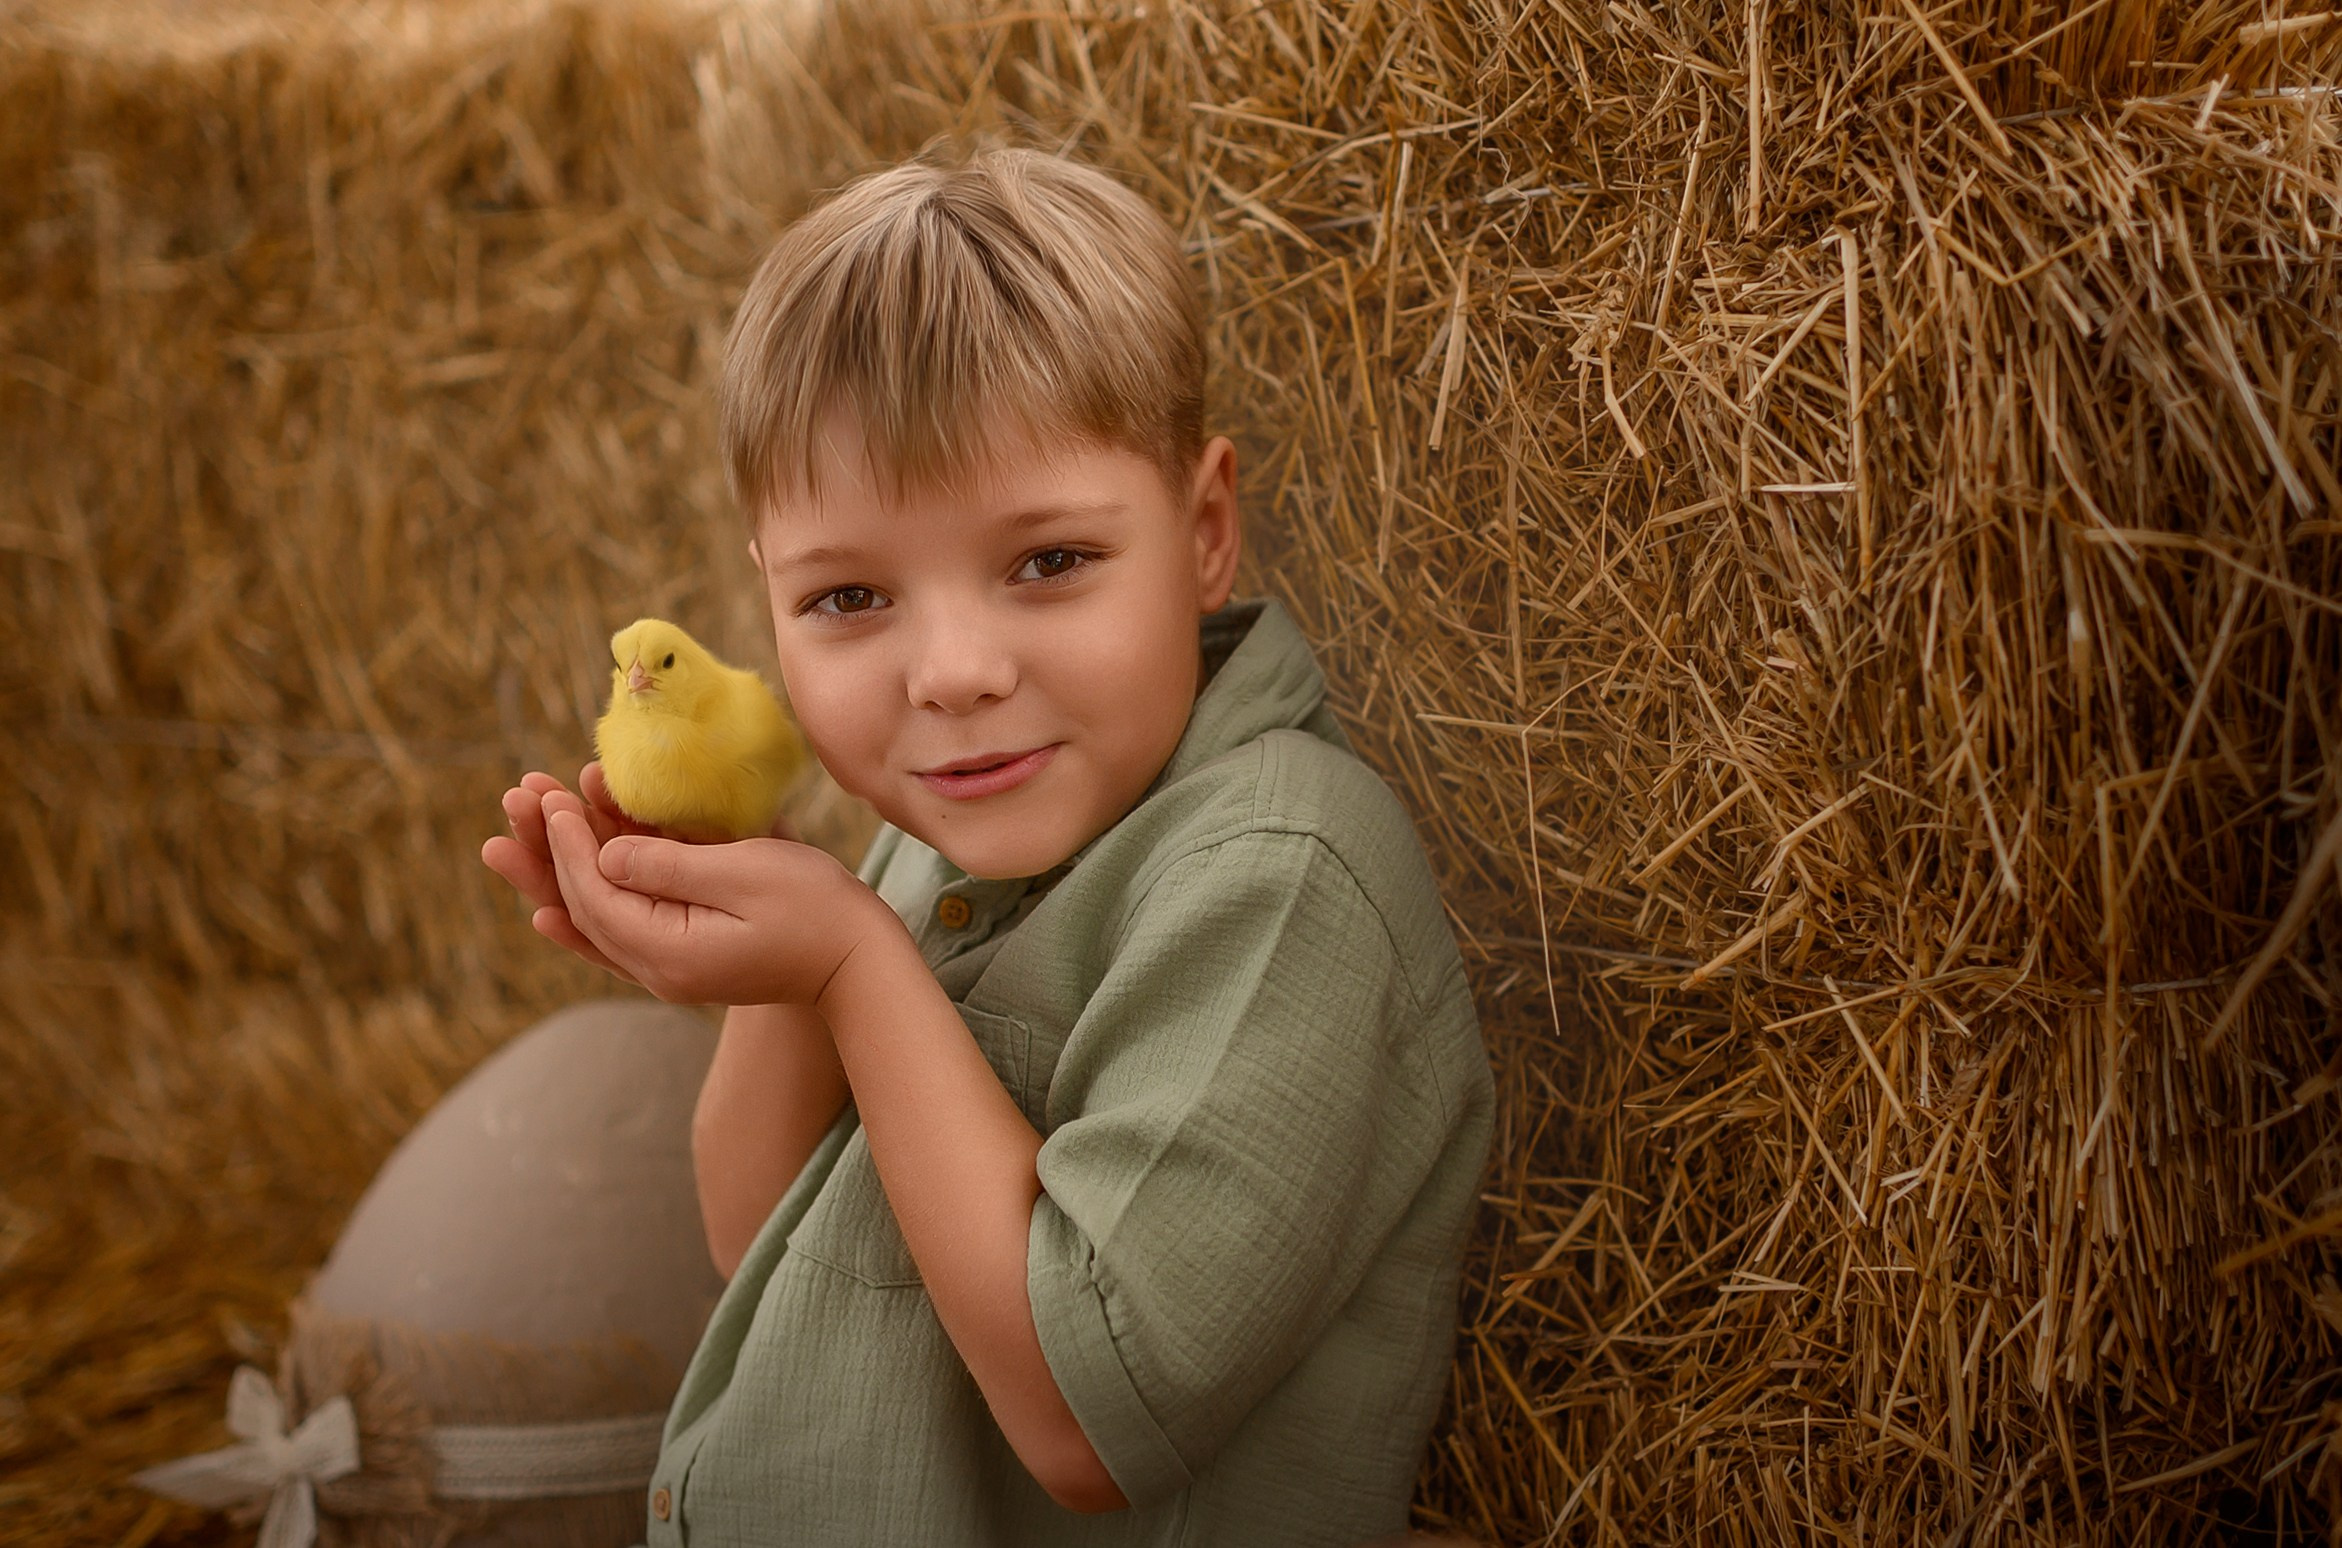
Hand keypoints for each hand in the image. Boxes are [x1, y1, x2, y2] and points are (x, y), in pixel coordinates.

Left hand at [482, 763, 805, 980]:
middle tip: (516, 799)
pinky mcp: (683, 963)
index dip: (568, 842)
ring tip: (512, 839)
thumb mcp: (743, 874)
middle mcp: (658, 970)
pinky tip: (545, 916)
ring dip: (555, 877)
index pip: (596, 892)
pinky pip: (615, 941)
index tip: (550, 795)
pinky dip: (580, 920)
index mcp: (669, 950)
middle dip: (548, 851)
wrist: (857, 961)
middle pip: (582, 908)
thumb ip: (668, 867)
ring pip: (593, 922)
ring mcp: (669, 971)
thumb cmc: (814, 906)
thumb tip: (604, 856)